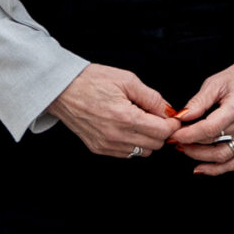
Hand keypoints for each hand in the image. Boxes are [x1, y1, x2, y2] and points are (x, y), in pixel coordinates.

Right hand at [47, 63, 180, 157]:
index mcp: (125, 117)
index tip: (171, 116)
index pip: (163, 132)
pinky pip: (127, 153)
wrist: (62, 90)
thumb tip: (169, 111)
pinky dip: (133, 143)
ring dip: (148, 138)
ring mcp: (106, 145)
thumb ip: (152, 98)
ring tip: (140, 121)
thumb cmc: (92, 81)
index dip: (172, 124)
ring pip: (143, 152)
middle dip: (161, 131)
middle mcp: (116, 136)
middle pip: (156, 144)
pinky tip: (127, 127)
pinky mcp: (98, 148)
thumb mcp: (127, 80)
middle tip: (155, 116)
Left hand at [168, 60, 233, 175]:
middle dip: (189, 144)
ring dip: (199, 156)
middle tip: (175, 139)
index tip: (174, 134)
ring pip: (222, 157)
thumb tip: (182, 117)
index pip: (210, 128)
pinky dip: (216, 169)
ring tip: (184, 149)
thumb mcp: (218, 82)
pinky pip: (233, 163)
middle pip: (213, 143)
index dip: (188, 134)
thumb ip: (199, 101)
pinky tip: (200, 167)